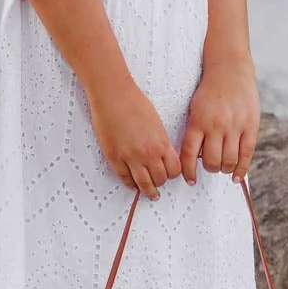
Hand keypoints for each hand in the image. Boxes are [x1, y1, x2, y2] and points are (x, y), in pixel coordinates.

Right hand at [88, 76, 182, 198]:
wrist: (113, 95)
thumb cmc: (134, 102)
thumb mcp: (156, 122)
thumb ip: (160, 140)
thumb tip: (161, 153)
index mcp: (161, 143)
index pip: (174, 169)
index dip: (173, 174)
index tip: (170, 174)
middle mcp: (148, 153)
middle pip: (160, 179)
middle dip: (160, 182)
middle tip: (158, 184)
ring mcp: (130, 157)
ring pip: (143, 184)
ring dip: (147, 190)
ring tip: (148, 193)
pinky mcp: (114, 157)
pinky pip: (124, 178)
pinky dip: (129, 184)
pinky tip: (132, 184)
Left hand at [179, 55, 259, 184]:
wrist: (230, 69)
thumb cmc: (209, 91)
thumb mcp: (195, 108)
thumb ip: (196, 131)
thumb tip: (195, 159)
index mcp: (198, 121)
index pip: (190, 154)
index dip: (189, 171)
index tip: (190, 179)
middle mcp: (216, 125)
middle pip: (212, 161)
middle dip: (210, 169)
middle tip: (211, 167)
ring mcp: (235, 126)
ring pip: (229, 160)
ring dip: (224, 169)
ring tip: (223, 167)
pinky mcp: (250, 125)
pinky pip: (247, 153)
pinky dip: (241, 169)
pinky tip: (236, 176)